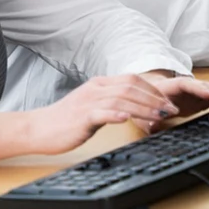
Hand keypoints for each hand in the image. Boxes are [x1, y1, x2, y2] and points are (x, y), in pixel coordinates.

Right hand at [0, 74, 176, 160]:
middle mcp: (96, 89)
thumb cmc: (66, 120)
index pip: (132, 80)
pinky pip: (100, 113)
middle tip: (170, 109)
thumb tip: (137, 108)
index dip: (153, 89)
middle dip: (154, 98)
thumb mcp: (93, 106)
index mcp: (100, 84)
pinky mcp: (81, 117)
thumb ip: (113, 103)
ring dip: (143, 108)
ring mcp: (88, 102)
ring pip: (121, 99)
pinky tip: (126, 118)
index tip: (168, 101)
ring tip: (159, 116)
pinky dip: (115, 114)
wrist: (38, 128)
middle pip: (131, 87)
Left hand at [137, 72, 208, 123]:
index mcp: (171, 86)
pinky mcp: (202, 98)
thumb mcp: (142, 112)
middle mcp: (186, 86)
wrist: (148, 93)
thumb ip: (148, 120)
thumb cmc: (145, 102)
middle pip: (205, 85)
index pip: (186, 84)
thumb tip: (151, 125)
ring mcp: (195, 91)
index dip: (198, 89)